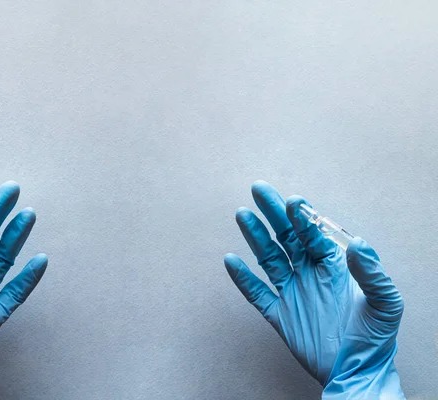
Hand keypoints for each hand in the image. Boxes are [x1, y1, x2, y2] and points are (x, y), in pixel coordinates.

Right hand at [224, 181, 403, 397]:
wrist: (356, 373)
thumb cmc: (375, 339)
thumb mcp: (385, 305)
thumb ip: (372, 273)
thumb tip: (358, 243)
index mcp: (333, 267)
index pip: (313, 235)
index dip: (303, 217)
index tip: (292, 201)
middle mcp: (309, 274)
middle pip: (286, 237)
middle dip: (273, 213)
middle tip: (260, 189)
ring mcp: (292, 293)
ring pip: (268, 258)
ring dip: (256, 236)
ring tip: (243, 214)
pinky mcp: (279, 314)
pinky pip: (256, 293)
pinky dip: (243, 278)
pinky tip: (231, 261)